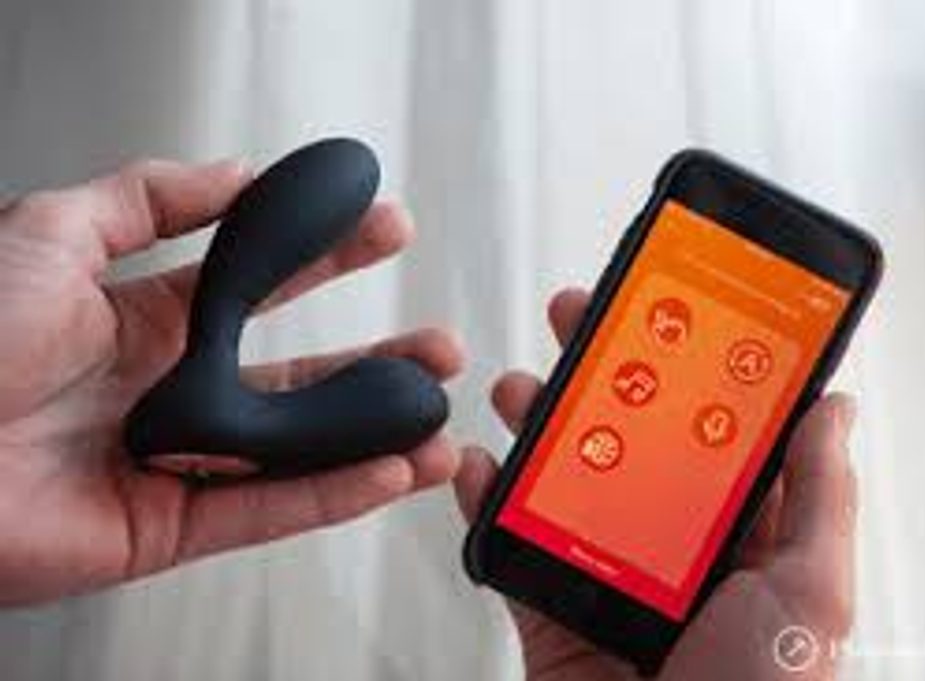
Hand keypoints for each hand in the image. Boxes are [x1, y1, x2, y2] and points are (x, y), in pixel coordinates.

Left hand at [0, 160, 462, 605]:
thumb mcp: (52, 231)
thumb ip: (150, 197)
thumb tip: (234, 172)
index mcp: (142, 320)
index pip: (262, 286)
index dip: (328, 256)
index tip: (384, 229)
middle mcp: (170, 391)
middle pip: (299, 376)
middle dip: (377, 359)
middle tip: (439, 344)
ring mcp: (176, 460)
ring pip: (298, 450)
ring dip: (374, 434)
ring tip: (435, 415)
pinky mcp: (169, 525)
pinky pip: (270, 509)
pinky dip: (337, 493)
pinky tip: (392, 469)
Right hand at [455, 289, 856, 680]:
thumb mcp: (811, 592)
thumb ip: (820, 496)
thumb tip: (834, 408)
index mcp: (739, 534)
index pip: (712, 431)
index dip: (688, 367)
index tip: (665, 312)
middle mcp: (669, 545)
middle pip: (627, 438)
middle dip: (598, 374)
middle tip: (577, 319)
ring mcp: (605, 571)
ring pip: (563, 478)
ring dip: (534, 424)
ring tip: (516, 384)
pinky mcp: (550, 606)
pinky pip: (508, 543)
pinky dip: (481, 500)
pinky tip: (474, 463)